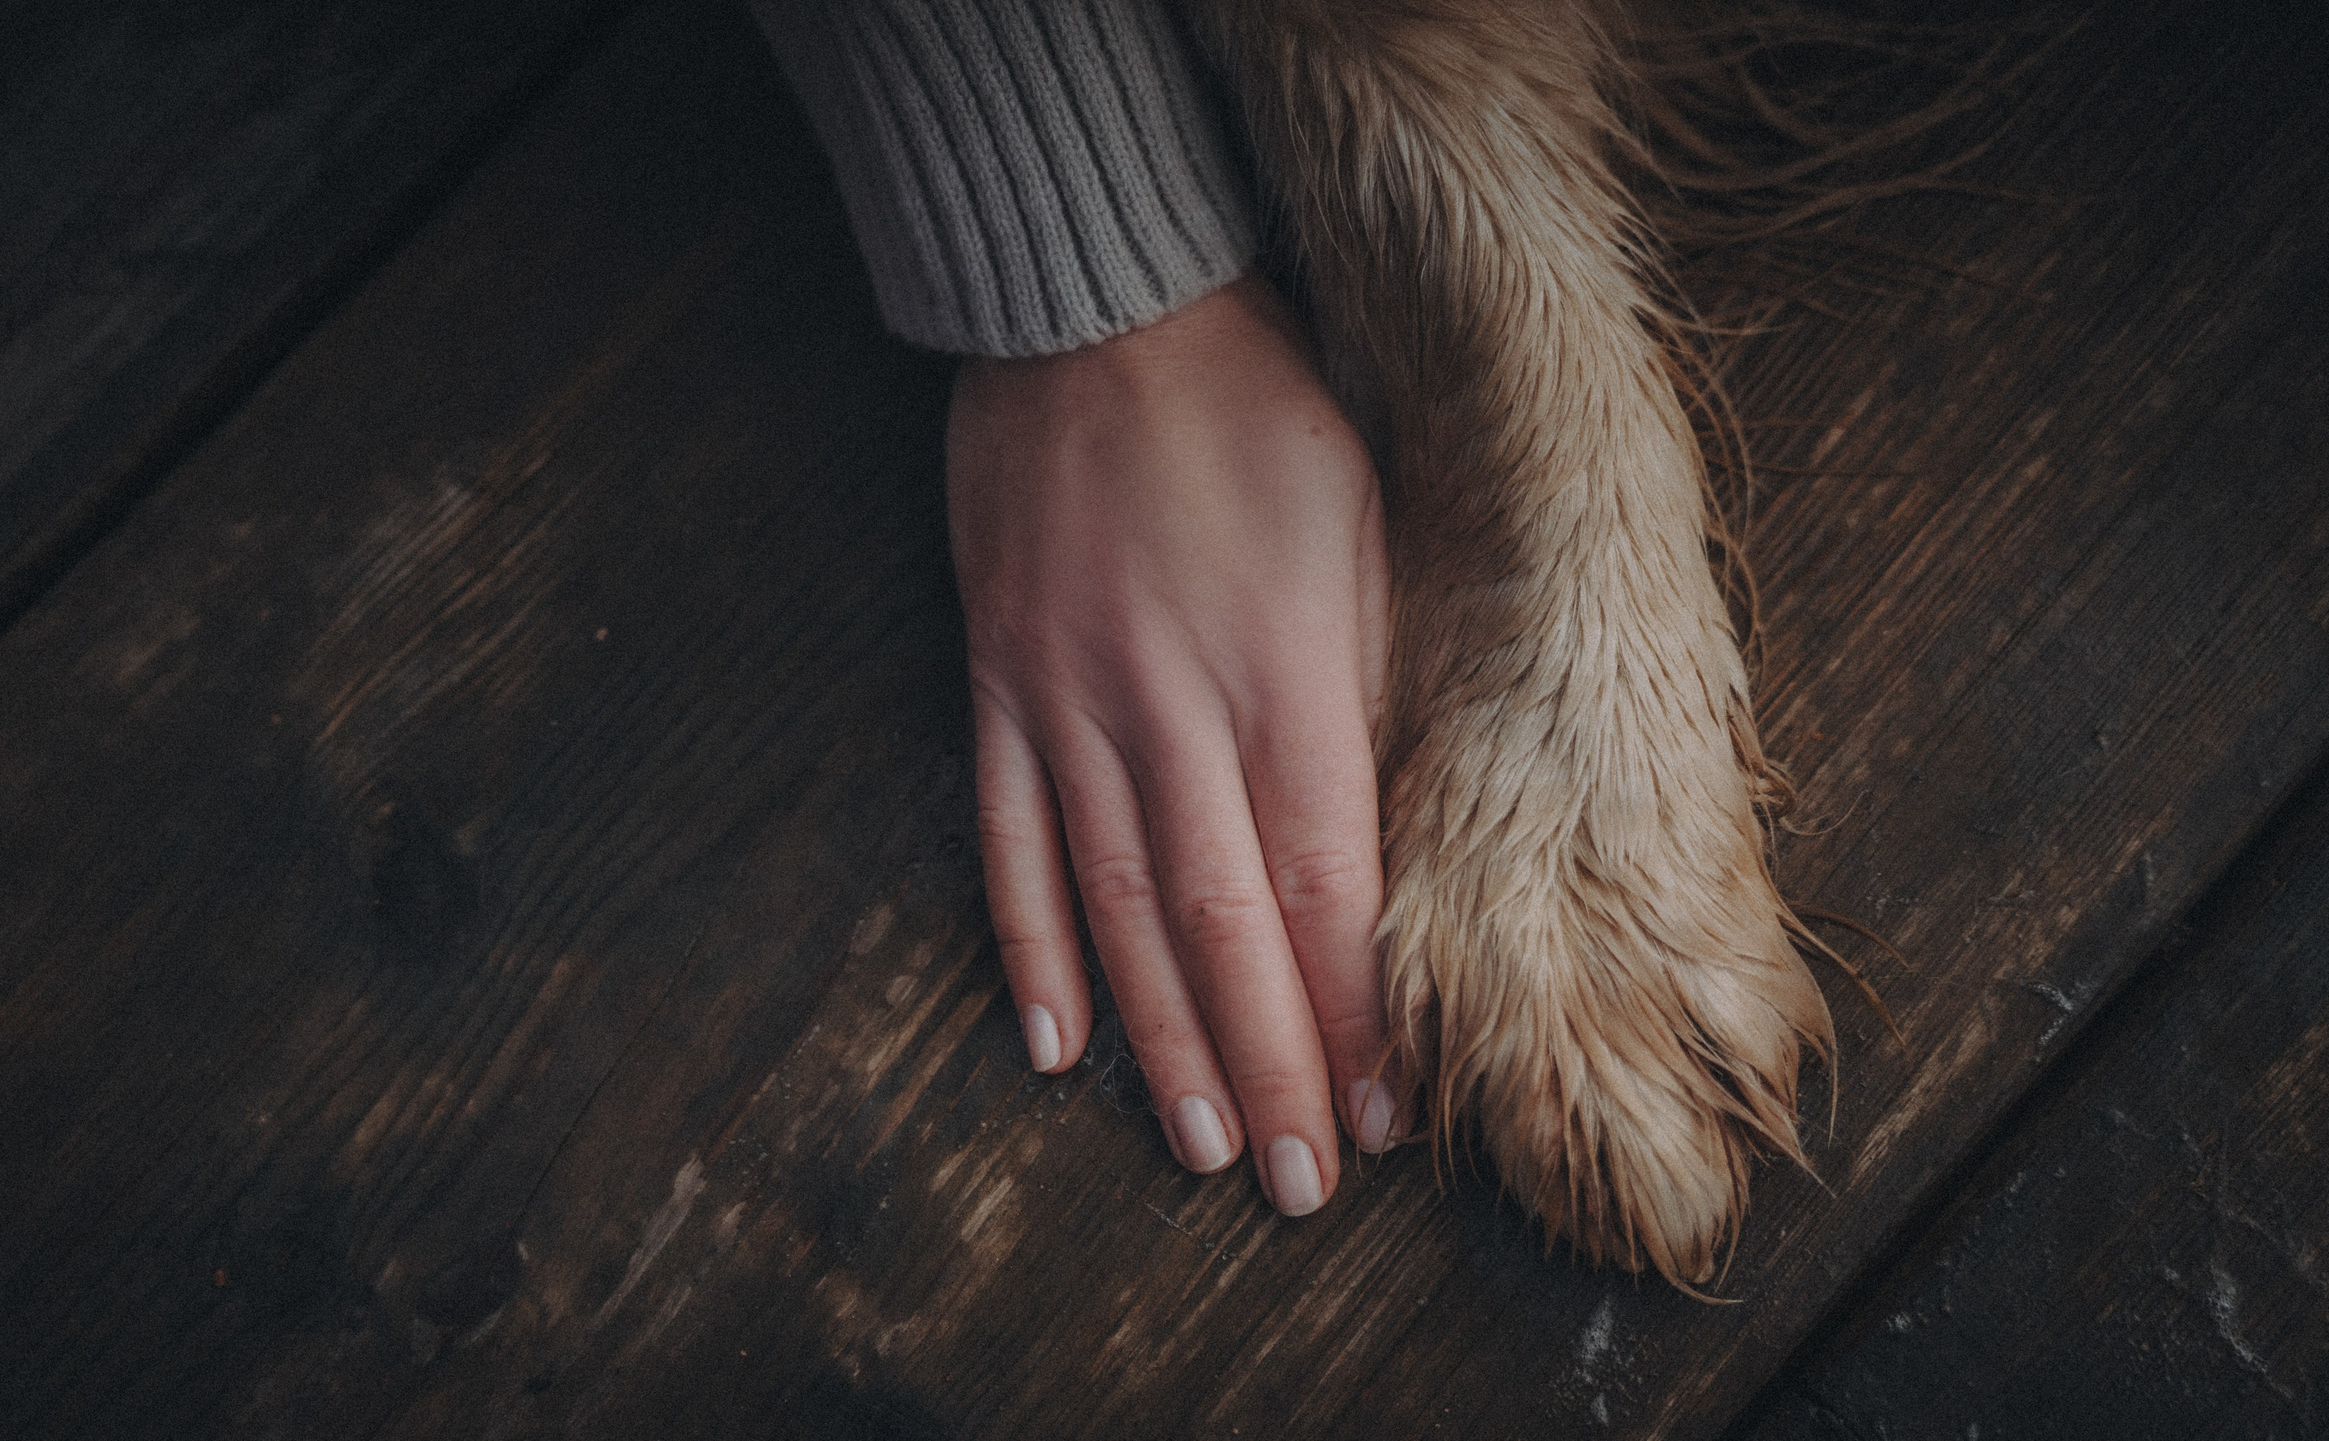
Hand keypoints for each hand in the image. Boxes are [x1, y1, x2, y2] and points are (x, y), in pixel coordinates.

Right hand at [949, 275, 1404, 1216]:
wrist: (1095, 306)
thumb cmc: (1258, 407)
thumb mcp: (1361, 527)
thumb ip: (1369, 687)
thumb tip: (1385, 845)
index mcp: (1281, 663)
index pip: (1324, 883)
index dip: (1353, 1013)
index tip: (1386, 1116)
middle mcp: (1167, 701)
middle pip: (1221, 922)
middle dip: (1268, 1066)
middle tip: (1300, 1184)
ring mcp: (1065, 699)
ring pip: (1112, 904)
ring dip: (1162, 1039)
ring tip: (1200, 1150)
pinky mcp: (997, 682)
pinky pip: (1008, 835)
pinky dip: (1028, 947)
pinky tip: (1059, 1045)